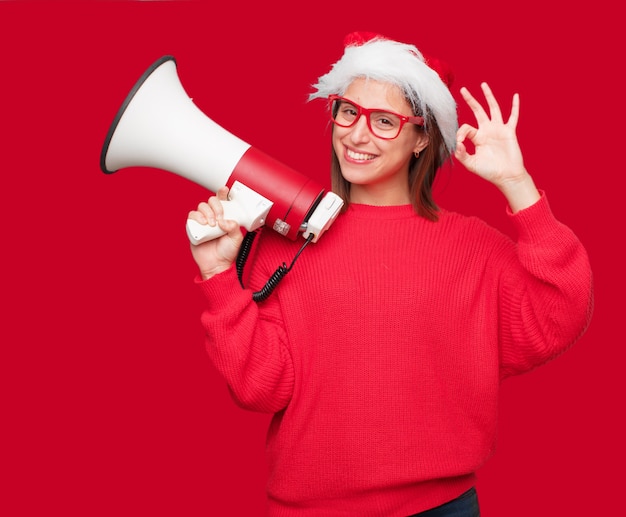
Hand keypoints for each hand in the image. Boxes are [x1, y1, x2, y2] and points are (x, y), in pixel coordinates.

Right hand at [188, 186, 243, 279]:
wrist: (216, 265)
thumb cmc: (227, 252)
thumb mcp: (236, 238)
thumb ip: (234, 227)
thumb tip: (224, 220)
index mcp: (225, 217)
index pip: (223, 201)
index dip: (223, 193)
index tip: (225, 190)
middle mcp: (214, 217)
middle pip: (211, 201)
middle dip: (216, 207)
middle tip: (219, 218)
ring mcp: (203, 221)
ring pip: (201, 207)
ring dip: (207, 213)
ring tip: (211, 225)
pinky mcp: (194, 227)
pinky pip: (192, 216)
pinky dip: (197, 217)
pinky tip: (203, 224)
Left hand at [455, 82, 539, 211]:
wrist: (506, 176)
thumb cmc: (489, 172)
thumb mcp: (472, 164)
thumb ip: (462, 155)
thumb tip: (457, 143)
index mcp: (477, 138)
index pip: (466, 128)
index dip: (461, 133)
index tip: (460, 142)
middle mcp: (487, 131)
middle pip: (477, 111)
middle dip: (470, 100)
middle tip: (462, 89)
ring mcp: (498, 130)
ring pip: (493, 109)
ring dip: (488, 96)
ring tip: (483, 84)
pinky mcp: (509, 132)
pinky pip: (513, 117)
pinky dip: (515, 106)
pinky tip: (515, 96)